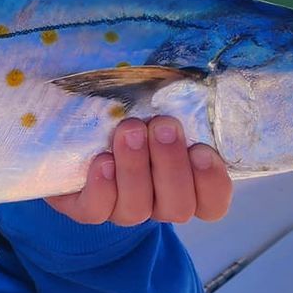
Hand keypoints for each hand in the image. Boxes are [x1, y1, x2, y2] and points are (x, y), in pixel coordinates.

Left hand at [44, 116, 231, 225]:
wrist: (78, 132)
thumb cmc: (134, 115)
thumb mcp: (158, 107)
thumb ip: (176, 103)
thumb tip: (183, 82)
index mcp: (187, 186)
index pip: (213, 202)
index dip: (211, 182)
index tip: (201, 150)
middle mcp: (159, 204)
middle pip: (178, 206)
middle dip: (171, 164)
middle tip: (163, 126)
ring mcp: (123, 209)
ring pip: (137, 208)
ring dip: (135, 167)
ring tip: (130, 130)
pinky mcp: (87, 208)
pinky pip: (97, 210)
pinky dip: (101, 188)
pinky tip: (103, 161)